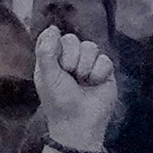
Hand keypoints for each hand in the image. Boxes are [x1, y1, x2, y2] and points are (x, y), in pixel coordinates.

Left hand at [30, 25, 120, 152]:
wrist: (80, 123)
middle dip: (71, 57)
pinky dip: (99, 72)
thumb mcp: (48, 76)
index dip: (55, 43)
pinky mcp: (104, 72)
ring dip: (85, 65)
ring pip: (90, 46)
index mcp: (50, 61)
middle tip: (69, 74)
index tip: (56, 57)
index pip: (52, 37)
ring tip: (82, 81)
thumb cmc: (59, 102)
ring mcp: (87, 65)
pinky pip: (105, 59)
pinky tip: (94, 84)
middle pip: (72, 39)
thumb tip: (52, 28)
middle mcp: (69, 60)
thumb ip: (47, 52)